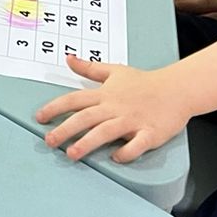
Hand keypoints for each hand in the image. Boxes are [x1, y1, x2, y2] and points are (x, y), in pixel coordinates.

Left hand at [35, 55, 190, 163]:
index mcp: (105, 94)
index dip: (55, 108)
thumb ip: (89, 68)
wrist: (177, 88)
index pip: (74, 100)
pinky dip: (126, 152)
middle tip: (49, 141)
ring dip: (88, 143)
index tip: (39, 118)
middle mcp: (116, 107)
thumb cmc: (145, 82)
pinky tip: (115, 158)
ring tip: (72, 154)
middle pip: (85, 118)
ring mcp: (133, 120)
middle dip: (65, 129)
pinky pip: (137, 145)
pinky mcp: (150, 133)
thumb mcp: (114, 71)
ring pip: (106, 132)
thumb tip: (68, 58)